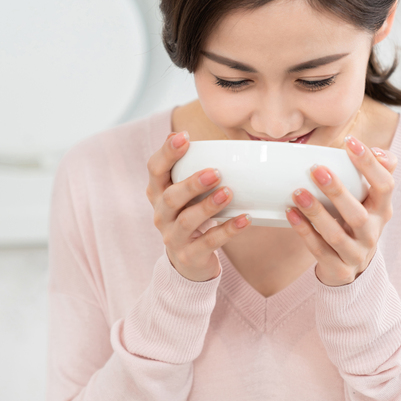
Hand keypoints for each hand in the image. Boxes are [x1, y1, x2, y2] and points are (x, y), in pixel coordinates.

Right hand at [146, 131, 250, 281]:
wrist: (189, 264)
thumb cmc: (192, 218)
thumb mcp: (187, 196)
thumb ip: (191, 171)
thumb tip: (215, 141)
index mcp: (158, 194)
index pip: (155, 170)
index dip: (167, 153)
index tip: (184, 136)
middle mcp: (161, 215)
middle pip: (170, 197)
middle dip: (191, 184)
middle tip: (215, 172)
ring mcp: (173, 238)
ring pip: (188, 221)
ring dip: (208, 206)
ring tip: (229, 193)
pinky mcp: (190, 256)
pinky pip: (209, 242)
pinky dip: (228, 230)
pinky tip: (245, 219)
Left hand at [285, 136, 396, 286]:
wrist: (352, 267)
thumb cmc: (356, 223)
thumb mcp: (370, 201)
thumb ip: (375, 173)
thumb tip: (378, 150)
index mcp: (382, 211)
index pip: (385, 185)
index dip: (369, 164)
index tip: (350, 141)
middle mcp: (373, 233)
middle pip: (358, 214)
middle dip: (338, 192)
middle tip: (317, 169)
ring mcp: (356, 254)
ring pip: (336, 235)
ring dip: (316, 213)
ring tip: (298, 193)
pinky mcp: (339, 269)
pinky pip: (319, 250)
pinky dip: (304, 231)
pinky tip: (291, 214)